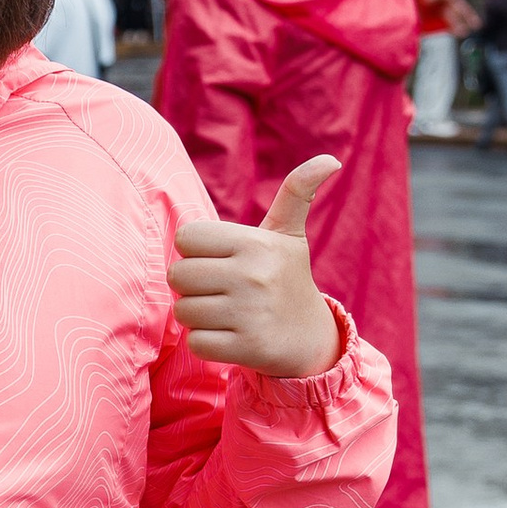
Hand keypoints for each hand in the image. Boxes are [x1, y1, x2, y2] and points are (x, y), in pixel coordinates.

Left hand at [168, 156, 343, 377]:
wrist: (310, 338)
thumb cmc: (285, 278)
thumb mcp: (289, 235)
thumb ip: (297, 192)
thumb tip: (328, 160)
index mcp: (256, 243)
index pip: (186, 237)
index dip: (196, 251)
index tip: (220, 260)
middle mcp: (252, 275)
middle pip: (178, 276)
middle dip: (193, 285)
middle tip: (221, 289)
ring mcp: (249, 313)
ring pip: (183, 311)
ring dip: (198, 316)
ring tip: (227, 312)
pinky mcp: (246, 347)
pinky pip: (196, 343)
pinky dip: (207, 343)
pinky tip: (231, 335)